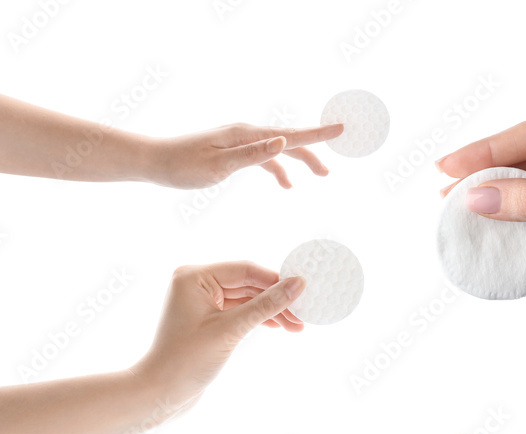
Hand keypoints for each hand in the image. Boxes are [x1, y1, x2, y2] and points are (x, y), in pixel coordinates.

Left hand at [131, 261, 305, 407]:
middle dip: (276, 299)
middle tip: (304, 314)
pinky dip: (258, 319)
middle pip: (248, 283)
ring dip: (271, 311)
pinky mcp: (207, 320)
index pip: (245, 270)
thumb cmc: (187, 360)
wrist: (161, 392)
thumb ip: (265, 306)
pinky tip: (279, 326)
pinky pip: (239, 312)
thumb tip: (297, 285)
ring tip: (297, 326)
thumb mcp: (231, 330)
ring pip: (246, 299)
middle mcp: (196, 283)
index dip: (276, 280)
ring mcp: (201, 302)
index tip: (303, 291)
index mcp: (194, 276)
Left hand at [147, 122, 343, 188]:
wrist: (157, 162)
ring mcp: (240, 142)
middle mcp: (246, 133)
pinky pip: (265, 158)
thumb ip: (252, 155)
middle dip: (313, 152)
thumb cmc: (184, 165)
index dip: (317, 134)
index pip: (290, 135)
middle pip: (289, 141)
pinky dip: (279, 168)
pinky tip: (287, 184)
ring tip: (320, 176)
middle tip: (332, 171)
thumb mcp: (220, 165)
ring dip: (300, 161)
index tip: (341, 129)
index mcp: (246, 135)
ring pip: (279, 149)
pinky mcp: (234, 152)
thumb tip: (282, 142)